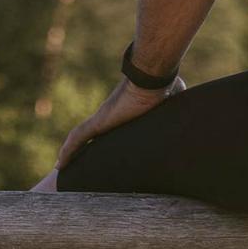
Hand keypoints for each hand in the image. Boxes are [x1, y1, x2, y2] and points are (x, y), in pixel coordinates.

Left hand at [54, 76, 184, 170]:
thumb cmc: (164, 87)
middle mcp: (109, 117)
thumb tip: (188, 116)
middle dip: (80, 153)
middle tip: (73, 168)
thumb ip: (172, 110)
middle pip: (90, 139)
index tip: (98, 155)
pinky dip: (67, 151)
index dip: (102, 144)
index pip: (109, 132)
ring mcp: (101, 119)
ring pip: (78, 141)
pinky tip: (59, 164)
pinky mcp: (98, 121)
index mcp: (124, 116)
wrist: (154, 78)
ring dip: (69, 154)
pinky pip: (77, 138)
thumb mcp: (172, 104)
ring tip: (59, 170)